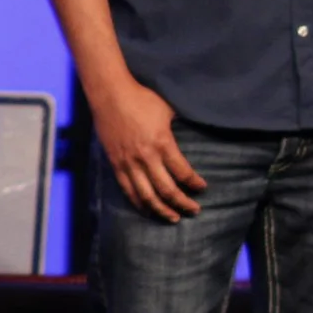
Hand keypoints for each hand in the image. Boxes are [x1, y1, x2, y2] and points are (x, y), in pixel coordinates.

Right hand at [92, 76, 204, 222]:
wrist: (110, 94)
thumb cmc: (142, 98)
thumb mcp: (168, 110)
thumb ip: (179, 127)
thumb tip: (194, 131)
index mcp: (162, 143)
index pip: (182, 172)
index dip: (194, 183)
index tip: (202, 188)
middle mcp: (146, 158)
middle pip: (167, 190)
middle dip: (182, 203)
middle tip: (194, 210)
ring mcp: (129, 163)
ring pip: (147, 196)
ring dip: (161, 210)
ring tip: (173, 218)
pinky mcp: (116, 164)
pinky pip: (128, 190)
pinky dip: (139, 203)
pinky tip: (148, 210)